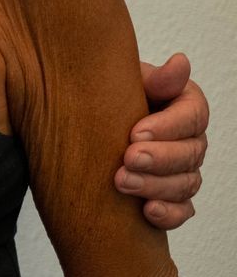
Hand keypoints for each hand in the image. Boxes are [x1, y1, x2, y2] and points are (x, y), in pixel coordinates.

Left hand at [114, 53, 207, 229]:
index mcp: (183, 105)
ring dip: (156, 186)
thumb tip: (180, 62)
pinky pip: (182, 211)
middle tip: (128, 159)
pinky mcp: (170, 197)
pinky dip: (169, 214)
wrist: (82, 118)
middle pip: (191, 154)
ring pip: (185, 183)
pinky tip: (147, 211)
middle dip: (159, 159)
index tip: (135, 132)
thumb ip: (154, 76)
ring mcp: (182, 170)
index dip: (167, 127)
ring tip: (122, 182)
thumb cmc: (104, 93)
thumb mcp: (123, 79)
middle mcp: (189, 139)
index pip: (192, 117)